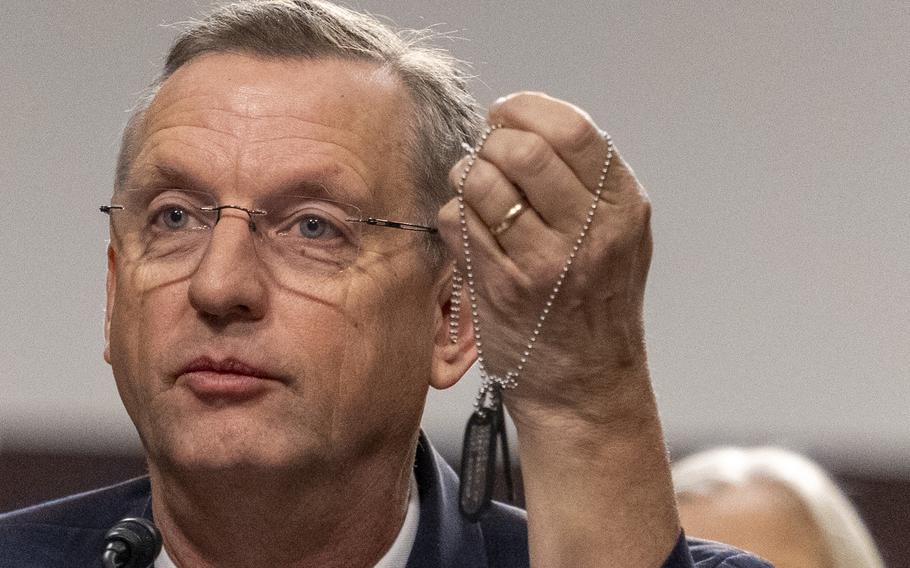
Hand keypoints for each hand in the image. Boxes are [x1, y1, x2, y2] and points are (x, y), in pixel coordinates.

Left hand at [438, 92, 675, 566]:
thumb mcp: (618, 235)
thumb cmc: (595, 302)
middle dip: (493, 144)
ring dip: (468, 177)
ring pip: (480, 182)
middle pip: (522, 151)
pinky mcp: (500, 289)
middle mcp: (590, 235)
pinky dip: (455, 214)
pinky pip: (457, 221)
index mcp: (623, 210)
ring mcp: (543, 264)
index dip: (527, 111)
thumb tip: (524, 122)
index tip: (507, 116)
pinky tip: (471, 229)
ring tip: (478, 193)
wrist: (585, 383)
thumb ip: (586, 180)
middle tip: (490, 158)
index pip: (573, 131)